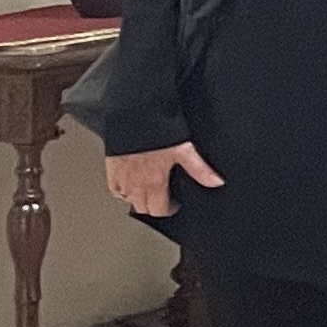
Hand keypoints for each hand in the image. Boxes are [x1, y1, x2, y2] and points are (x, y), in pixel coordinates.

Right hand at [103, 141, 221, 218]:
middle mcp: (136, 184)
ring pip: (128, 200)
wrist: (134, 116)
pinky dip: (123, 190)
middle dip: (154, 206)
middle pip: (143, 208)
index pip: (158, 210)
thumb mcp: (184, 150)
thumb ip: (200, 169)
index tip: (174, 204)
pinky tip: (132, 182)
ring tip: (149, 189)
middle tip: (163, 197)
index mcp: (154, 182)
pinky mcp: (111, 170)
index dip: (169, 209)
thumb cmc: (157, 131)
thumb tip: (216, 182)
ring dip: (139, 198)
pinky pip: (115, 190)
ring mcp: (122, 178)